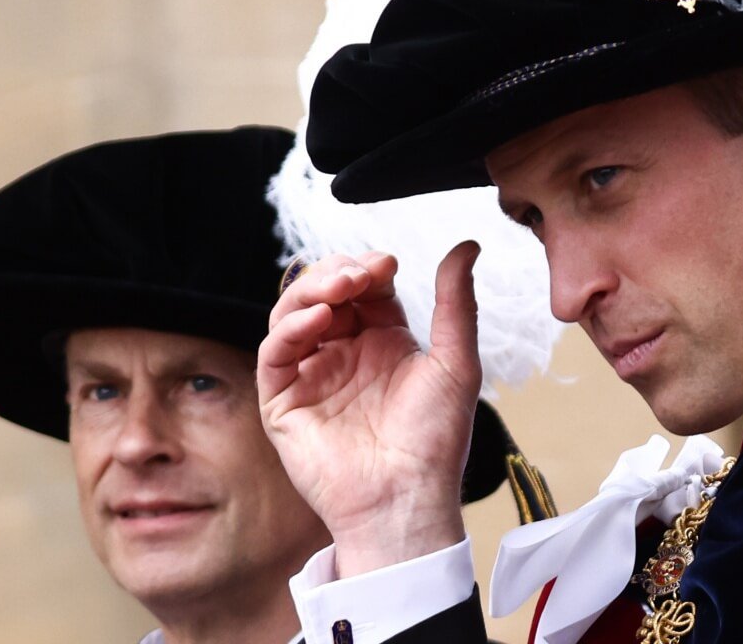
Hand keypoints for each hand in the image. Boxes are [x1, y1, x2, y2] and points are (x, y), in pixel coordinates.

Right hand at [258, 243, 482, 576]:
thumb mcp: (455, 362)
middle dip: (337, 273)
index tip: (386, 264)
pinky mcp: (284, 402)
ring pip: (292, 314)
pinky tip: (319, 319)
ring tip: (340, 288)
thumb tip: (466, 245)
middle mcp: (344, 354)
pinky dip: (291, 328)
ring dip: (311, 291)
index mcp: (383, 343)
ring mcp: (312, 376)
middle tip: (360, 274)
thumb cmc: (436, 440)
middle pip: (324, 293)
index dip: (369, 269)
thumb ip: (456, 303)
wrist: (408, 497)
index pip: (364, 288)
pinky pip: (275, 353)